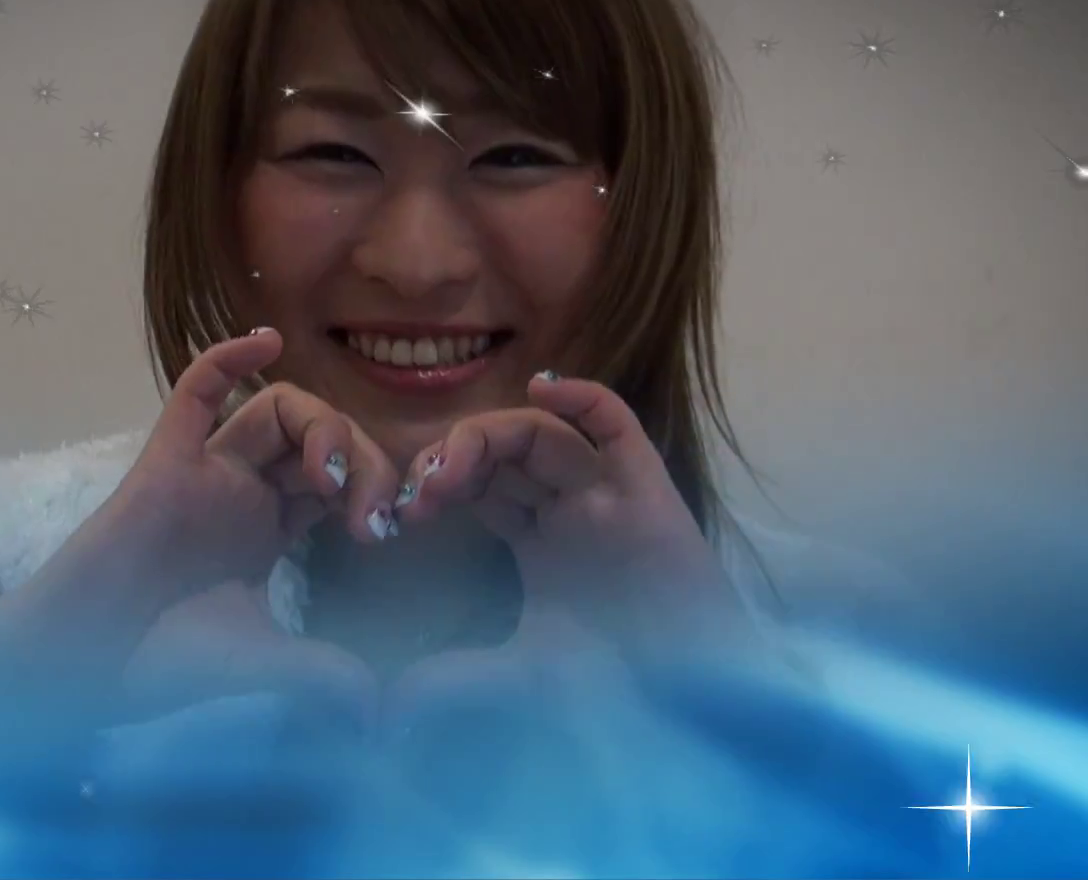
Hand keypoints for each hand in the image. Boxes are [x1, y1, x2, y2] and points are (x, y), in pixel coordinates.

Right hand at [0, 327, 401, 749]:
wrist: (82, 665)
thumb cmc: (161, 662)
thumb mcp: (260, 664)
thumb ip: (320, 674)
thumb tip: (375, 706)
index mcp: (269, 533)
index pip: (341, 483)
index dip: (376, 490)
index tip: (388, 531)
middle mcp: (243, 494)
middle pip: (319, 441)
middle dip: (364, 460)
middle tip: (373, 512)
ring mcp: (205, 474)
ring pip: (273, 410)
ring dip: (319, 424)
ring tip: (331, 474)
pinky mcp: (164, 462)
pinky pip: (194, 395)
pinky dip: (228, 359)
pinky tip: (266, 341)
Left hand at [382, 373, 754, 736]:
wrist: (691, 693)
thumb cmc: (619, 684)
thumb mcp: (522, 674)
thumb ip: (460, 678)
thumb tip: (395, 699)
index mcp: (538, 540)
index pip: (479, 485)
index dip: (437, 484)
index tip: (404, 513)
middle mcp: (569, 508)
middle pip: (502, 453)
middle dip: (453, 458)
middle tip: (420, 491)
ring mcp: (607, 494)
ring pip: (543, 434)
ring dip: (490, 436)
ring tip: (450, 466)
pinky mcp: (647, 489)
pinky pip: (618, 426)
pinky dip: (584, 399)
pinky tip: (543, 388)